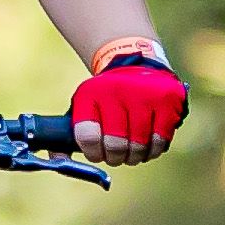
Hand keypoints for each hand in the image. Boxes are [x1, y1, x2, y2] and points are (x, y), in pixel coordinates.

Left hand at [67, 45, 185, 164]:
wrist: (136, 63)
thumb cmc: (106, 98)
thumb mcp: (83, 107)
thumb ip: (66, 137)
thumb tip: (56, 161)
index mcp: (91, 94)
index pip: (88, 136)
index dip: (92, 153)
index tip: (96, 153)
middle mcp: (117, 91)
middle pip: (116, 145)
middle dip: (115, 157)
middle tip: (116, 155)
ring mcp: (145, 94)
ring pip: (139, 146)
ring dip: (135, 156)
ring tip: (132, 151)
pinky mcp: (168, 100)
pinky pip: (160, 140)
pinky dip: (153, 150)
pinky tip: (148, 144)